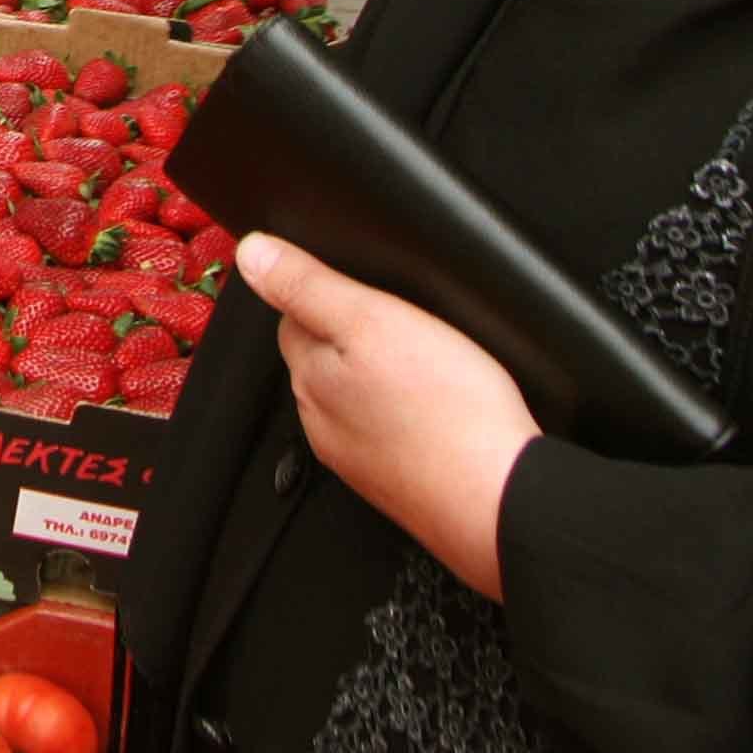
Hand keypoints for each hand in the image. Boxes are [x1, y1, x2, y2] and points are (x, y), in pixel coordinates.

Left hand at [232, 233, 540, 599]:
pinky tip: (436, 411)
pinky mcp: (394, 482)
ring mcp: (357, 458)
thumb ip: (308, 285)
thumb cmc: (448, 412)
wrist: (499, 500)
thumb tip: (252, 253)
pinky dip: (403, 416)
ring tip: (422, 363)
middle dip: (350, 335)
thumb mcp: (373, 320)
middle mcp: (322, 422)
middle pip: (321, 359)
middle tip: (400, 319)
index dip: (325, 291)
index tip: (361, 283)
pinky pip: (387, 434)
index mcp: (311, 377)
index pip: (292, 318)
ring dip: (378, 378)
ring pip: (354, 399)